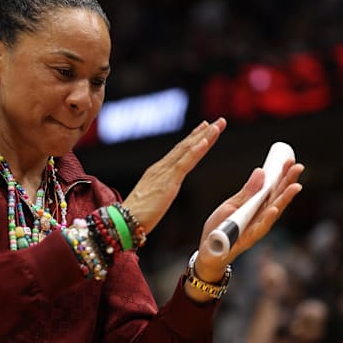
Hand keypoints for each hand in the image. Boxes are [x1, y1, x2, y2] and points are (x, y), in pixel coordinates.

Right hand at [122, 118, 225, 234]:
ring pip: (187, 150)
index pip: (179, 151)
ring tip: (216, 125)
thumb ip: (159, 192)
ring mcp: (164, 172)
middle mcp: (161, 168)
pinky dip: (196, 151)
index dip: (193, 139)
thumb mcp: (152, 199)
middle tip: (217, 121)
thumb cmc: (137, 215)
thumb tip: (163, 193)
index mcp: (157, 172)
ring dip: (204, 136)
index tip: (204, 128)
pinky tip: (205, 141)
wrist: (125, 221)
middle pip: (185, 146)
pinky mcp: (168, 181)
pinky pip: (184, 163)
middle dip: (203, 132)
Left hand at [194, 160, 303, 282]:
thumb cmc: (220, 228)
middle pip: (277, 198)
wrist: (209, 251)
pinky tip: (274, 209)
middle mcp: (260, 218)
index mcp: (257, 207)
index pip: (273, 189)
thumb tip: (261, 171)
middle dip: (288, 183)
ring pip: (273, 213)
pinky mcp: (247, 240)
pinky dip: (266, 219)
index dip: (282, 175)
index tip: (290, 161)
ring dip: (284, 200)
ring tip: (295, 186)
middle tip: (299, 167)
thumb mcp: (231, 205)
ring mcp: (256, 229)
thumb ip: (247, 192)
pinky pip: (258, 229)